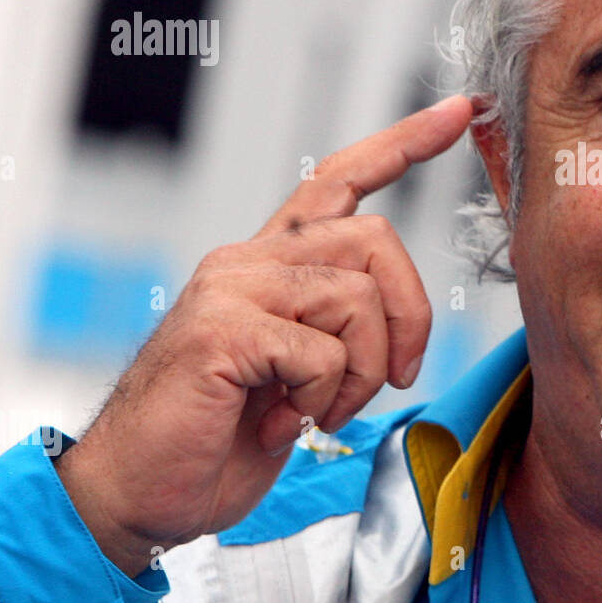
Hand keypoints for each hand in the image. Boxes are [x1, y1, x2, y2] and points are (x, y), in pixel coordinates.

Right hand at [55, 94, 474, 577]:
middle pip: (377, 240)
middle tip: (394, 377)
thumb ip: (338, 328)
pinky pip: (323, 352)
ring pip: (358, 298)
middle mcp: (250, 260)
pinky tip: (281, 421)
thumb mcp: (299, 372)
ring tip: (318, 410)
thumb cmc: (221, 436)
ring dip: (362, 374)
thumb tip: (399, 321)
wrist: (141, 491)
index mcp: (272, 264)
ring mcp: (232, 288)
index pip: (341, 179)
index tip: (460, 112)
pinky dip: (322, 399)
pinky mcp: (223, 328)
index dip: (405, 143)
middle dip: (410, 317)